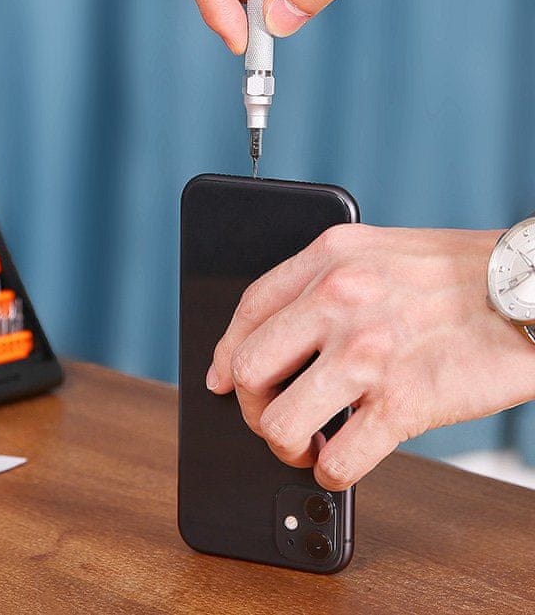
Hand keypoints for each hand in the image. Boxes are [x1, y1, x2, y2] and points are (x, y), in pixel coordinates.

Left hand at [206, 225, 534, 490]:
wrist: (528, 289)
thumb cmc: (456, 273)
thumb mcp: (376, 252)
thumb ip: (322, 282)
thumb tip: (273, 334)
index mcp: (328, 258)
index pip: (247, 310)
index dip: (224, 352)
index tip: (220, 379)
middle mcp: (338, 299)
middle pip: (248, 370)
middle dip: (250, 406)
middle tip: (272, 415)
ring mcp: (368, 352)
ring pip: (280, 423)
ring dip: (285, 446)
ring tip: (308, 443)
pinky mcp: (404, 402)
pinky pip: (337, 460)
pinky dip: (331, 472)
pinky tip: (344, 458)